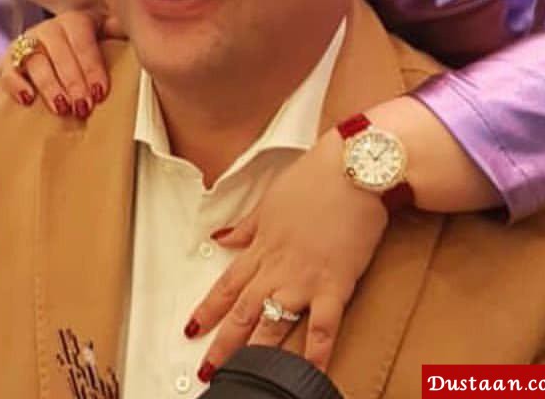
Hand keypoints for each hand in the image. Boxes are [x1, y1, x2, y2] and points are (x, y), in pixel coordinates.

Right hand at [0, 10, 125, 117]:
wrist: (59, 52)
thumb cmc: (91, 49)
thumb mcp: (109, 37)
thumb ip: (122, 33)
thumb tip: (140, 29)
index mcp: (77, 21)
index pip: (83, 39)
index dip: (91, 66)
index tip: (100, 92)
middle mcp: (50, 29)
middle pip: (59, 52)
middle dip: (72, 81)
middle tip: (83, 107)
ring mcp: (28, 42)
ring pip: (35, 61)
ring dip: (49, 85)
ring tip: (61, 108)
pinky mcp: (9, 60)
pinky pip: (8, 69)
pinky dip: (15, 83)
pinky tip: (27, 99)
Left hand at [187, 129, 388, 372]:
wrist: (352, 168)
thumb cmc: (315, 178)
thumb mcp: (271, 199)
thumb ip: (248, 226)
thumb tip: (222, 238)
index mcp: (263, 244)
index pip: (228, 284)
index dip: (208, 309)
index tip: (192, 329)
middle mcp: (278, 266)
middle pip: (244, 311)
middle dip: (224, 344)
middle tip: (208, 369)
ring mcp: (305, 278)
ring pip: (273, 323)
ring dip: (257, 353)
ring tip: (244, 377)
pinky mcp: (335, 284)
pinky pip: (323, 326)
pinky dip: (316, 352)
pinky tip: (312, 374)